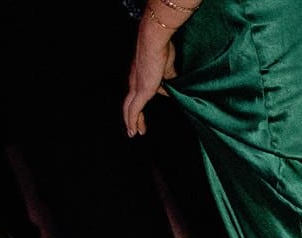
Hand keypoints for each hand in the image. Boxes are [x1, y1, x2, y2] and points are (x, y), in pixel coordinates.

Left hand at [122, 18, 177, 136]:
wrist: (155, 40)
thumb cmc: (162, 47)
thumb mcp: (167, 67)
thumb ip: (168, 77)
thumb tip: (172, 86)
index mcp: (139, 75)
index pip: (137, 92)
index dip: (140, 103)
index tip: (143, 113)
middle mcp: (134, 81)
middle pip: (130, 103)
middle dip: (133, 117)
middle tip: (137, 128)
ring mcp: (135, 87)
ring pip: (129, 109)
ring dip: (132, 122)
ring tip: (134, 133)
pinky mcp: (141, 91)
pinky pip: (134, 111)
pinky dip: (133, 122)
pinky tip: (134, 132)